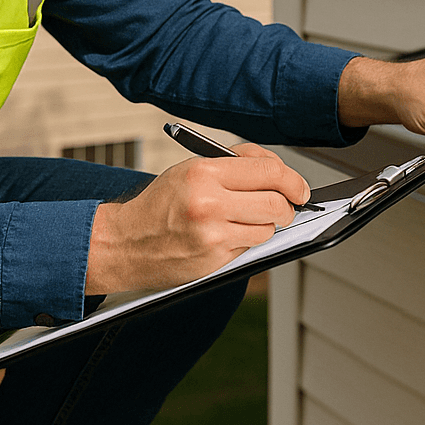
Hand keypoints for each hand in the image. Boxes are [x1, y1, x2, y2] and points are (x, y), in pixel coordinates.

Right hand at [85, 144, 309, 294]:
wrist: (124, 242)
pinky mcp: (214, 260)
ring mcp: (213, 234)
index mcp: (204, 172)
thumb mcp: (190, 169)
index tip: (300, 188)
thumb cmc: (159, 204)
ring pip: (268, 229)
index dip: (293, 180)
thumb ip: (234, 165)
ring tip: (244, 219)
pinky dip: (247, 241)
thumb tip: (278, 171)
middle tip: (284, 206)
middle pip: (277, 203)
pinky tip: (228, 235)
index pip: (269, 171)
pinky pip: (250, 248)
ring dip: (266, 225)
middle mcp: (209, 203)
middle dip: (287, 206)